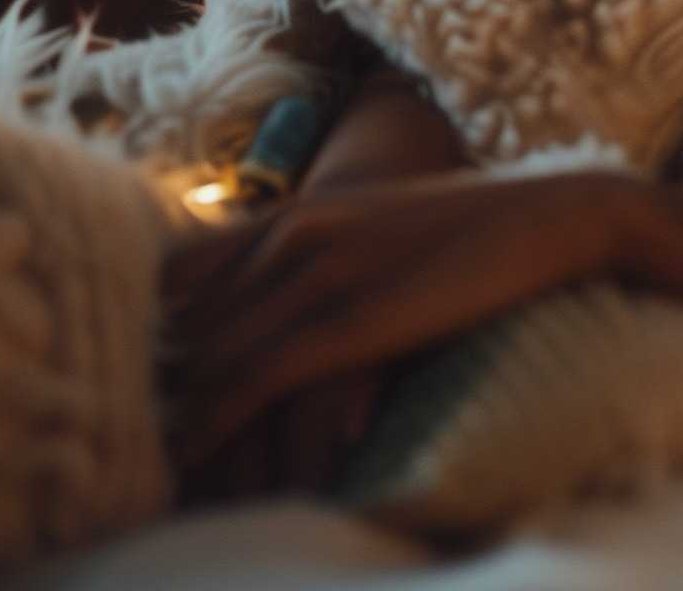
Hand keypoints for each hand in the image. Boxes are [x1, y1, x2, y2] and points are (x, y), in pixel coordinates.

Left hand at [158, 168, 645, 475]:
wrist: (558, 214)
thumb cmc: (482, 232)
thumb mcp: (385, 233)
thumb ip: (330, 257)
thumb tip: (297, 314)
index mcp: (296, 214)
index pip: (177, 272)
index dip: (149, 331)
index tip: (139, 386)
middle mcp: (289, 236)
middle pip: (181, 320)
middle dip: (150, 386)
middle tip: (124, 442)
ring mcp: (316, 275)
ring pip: (205, 354)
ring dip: (173, 418)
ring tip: (147, 468)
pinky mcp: (347, 322)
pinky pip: (252, 379)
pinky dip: (212, 424)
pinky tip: (191, 460)